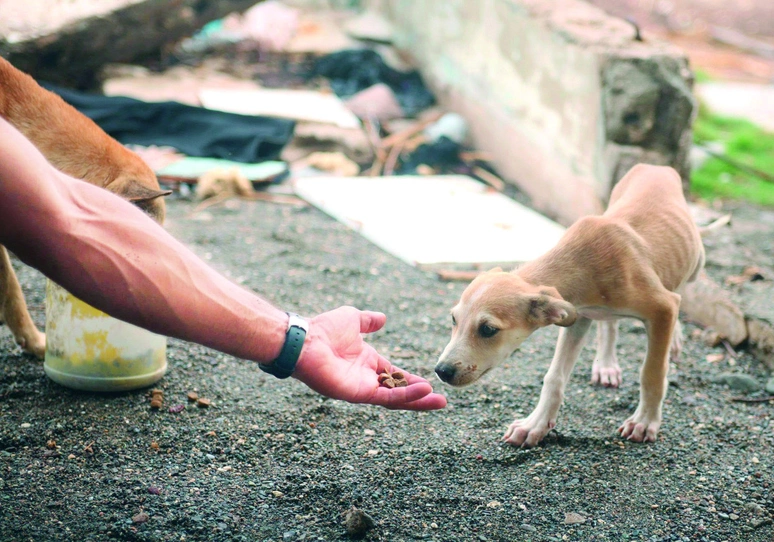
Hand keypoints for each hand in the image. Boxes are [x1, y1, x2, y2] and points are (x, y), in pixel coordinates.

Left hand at [292, 306, 446, 409]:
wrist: (306, 340)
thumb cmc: (324, 329)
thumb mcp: (353, 319)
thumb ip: (368, 321)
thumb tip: (382, 318)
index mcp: (366, 363)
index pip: (394, 375)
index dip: (412, 380)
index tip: (430, 383)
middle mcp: (365, 378)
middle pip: (398, 392)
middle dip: (420, 397)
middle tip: (441, 401)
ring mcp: (362, 388)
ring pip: (395, 399)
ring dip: (417, 400)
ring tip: (438, 401)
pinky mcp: (358, 394)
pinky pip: (386, 397)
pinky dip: (405, 396)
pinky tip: (423, 391)